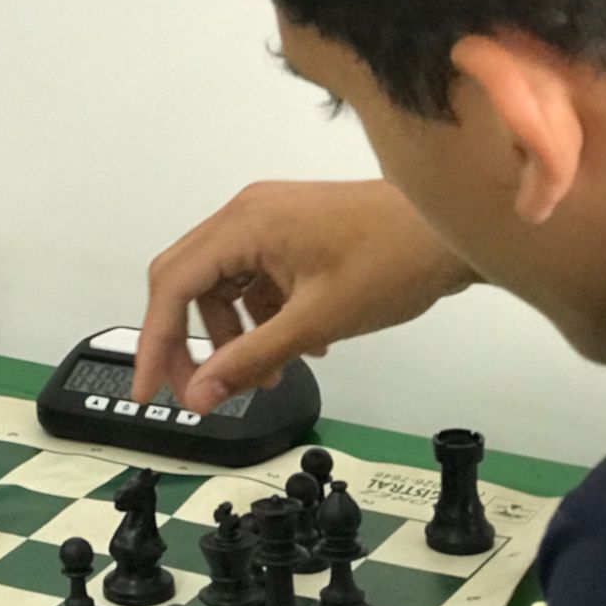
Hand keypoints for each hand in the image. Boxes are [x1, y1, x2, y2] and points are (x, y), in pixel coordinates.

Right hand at [134, 180, 476, 412]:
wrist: (455, 229)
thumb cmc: (398, 257)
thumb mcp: (316, 320)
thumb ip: (251, 359)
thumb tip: (203, 392)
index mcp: (244, 224)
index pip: (171, 286)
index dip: (154, 343)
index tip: (150, 389)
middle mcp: (246, 214)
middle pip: (184, 283)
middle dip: (186, 343)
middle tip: (197, 391)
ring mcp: (266, 219)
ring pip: (217, 285)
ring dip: (229, 334)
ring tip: (262, 374)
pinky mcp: (286, 231)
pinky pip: (249, 279)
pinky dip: (257, 317)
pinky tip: (292, 347)